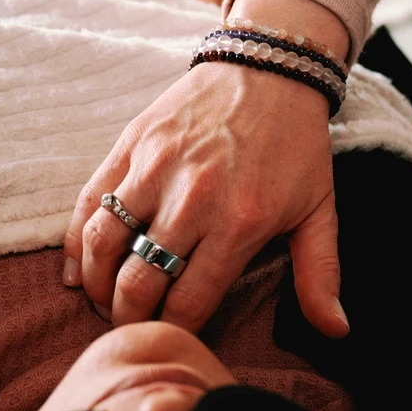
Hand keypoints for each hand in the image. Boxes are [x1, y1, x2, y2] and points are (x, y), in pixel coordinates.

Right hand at [64, 0, 351, 337]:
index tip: (173, 341)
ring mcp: (156, 169)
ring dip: (97, 285)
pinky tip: (76, 273)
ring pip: (104, 244)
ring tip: (104, 303)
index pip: (189, 301)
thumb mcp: (320, 212)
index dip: (174, 331)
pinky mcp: (131, 144)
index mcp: (239, 223)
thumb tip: (336, 330)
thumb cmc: (296, 148)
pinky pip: (90, 202)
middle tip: (131, 330)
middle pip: (140, 282)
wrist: (270, 69)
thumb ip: (321, 276)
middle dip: (129, 318)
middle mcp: (192, 199)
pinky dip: (75, 243)